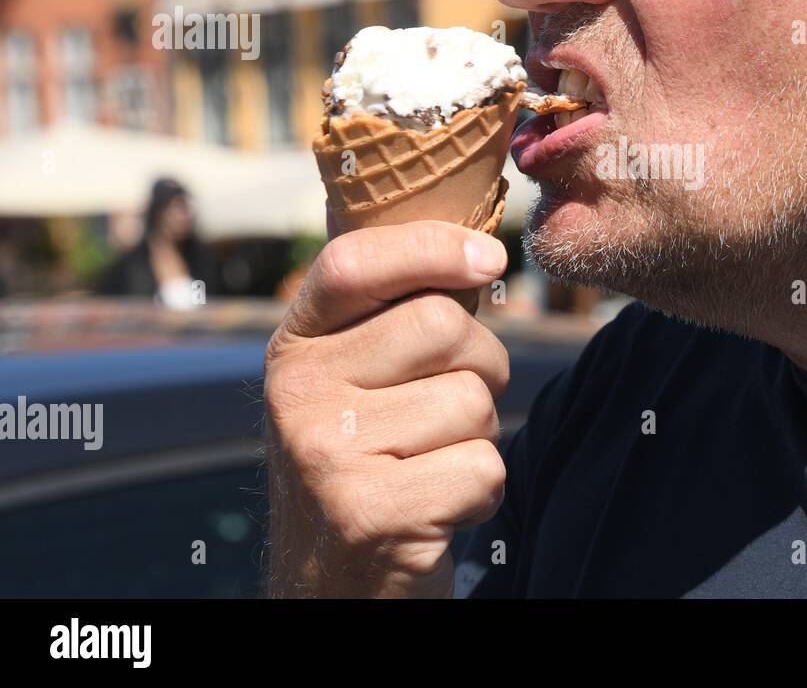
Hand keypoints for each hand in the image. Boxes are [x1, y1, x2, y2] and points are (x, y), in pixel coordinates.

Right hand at [264, 220, 509, 596]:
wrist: (335, 584)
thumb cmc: (372, 461)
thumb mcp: (356, 382)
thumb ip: (394, 314)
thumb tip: (480, 248)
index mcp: (294, 348)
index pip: (354, 262)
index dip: (431, 246)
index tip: (489, 257)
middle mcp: (297, 395)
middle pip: (442, 327)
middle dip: (481, 366)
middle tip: (452, 406)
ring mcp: (327, 456)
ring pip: (473, 402)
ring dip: (479, 437)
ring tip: (431, 464)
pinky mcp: (370, 514)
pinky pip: (484, 467)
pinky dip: (481, 492)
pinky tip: (437, 507)